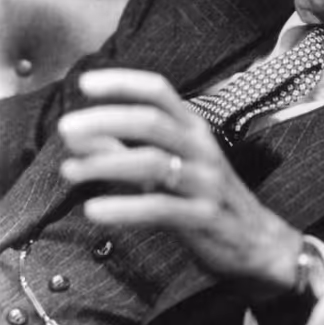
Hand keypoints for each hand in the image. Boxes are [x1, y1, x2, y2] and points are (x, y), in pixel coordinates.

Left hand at [58, 69, 301, 300]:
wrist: (257, 240)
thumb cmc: (205, 197)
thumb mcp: (166, 167)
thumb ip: (125, 150)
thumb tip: (79, 135)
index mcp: (194, 129)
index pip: (159, 92)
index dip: (123, 83)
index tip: (85, 84)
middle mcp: (201, 148)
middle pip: (152, 122)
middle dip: (105, 121)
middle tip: (66, 128)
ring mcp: (205, 181)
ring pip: (152, 162)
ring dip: (105, 164)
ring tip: (69, 171)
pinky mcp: (204, 217)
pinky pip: (160, 208)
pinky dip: (124, 208)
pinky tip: (94, 210)